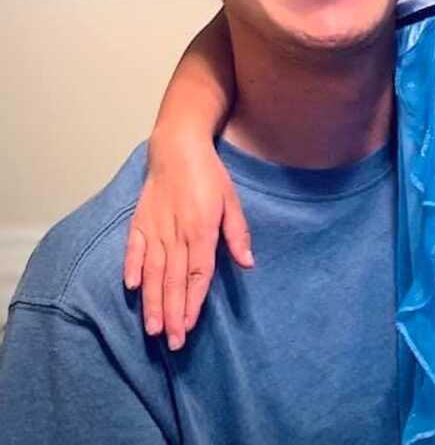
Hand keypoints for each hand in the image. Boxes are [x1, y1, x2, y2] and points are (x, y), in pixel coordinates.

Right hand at [122, 133, 252, 349]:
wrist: (178, 147)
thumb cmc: (209, 175)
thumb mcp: (231, 200)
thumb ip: (237, 233)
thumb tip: (248, 263)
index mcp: (201, 229)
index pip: (198, 273)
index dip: (195, 301)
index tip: (191, 326)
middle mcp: (176, 233)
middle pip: (174, 280)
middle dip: (174, 313)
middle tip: (173, 342)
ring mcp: (155, 228)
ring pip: (152, 272)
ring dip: (153, 302)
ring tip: (153, 329)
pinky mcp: (139, 222)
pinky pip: (133, 249)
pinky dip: (131, 268)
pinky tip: (131, 289)